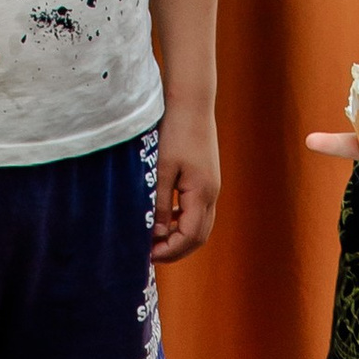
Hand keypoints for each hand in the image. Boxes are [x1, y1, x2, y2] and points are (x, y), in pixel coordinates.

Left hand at [150, 107, 219, 262]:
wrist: (193, 103)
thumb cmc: (176, 132)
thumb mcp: (162, 169)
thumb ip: (158, 203)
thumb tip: (155, 233)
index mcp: (202, 193)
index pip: (189, 237)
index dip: (169, 251)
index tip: (147, 255)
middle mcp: (211, 194)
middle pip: (198, 237)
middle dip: (175, 250)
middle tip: (149, 254)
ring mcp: (212, 187)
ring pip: (199, 225)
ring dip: (179, 237)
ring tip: (153, 239)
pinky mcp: (207, 180)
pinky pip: (197, 211)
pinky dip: (182, 221)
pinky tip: (163, 218)